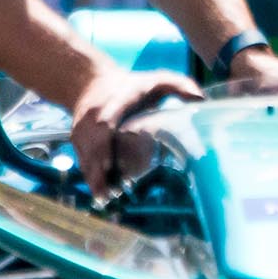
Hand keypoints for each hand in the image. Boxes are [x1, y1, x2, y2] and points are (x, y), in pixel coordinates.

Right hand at [64, 66, 201, 188]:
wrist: (90, 82)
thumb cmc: (132, 86)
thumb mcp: (158, 80)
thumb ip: (180, 86)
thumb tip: (201, 101)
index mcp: (119, 98)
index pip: (107, 120)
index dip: (106, 142)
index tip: (111, 164)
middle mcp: (96, 112)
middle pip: (94, 143)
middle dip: (100, 168)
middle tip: (111, 193)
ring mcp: (83, 125)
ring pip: (86, 154)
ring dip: (94, 177)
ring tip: (106, 198)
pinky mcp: (76, 137)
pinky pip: (82, 158)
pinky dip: (90, 176)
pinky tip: (100, 193)